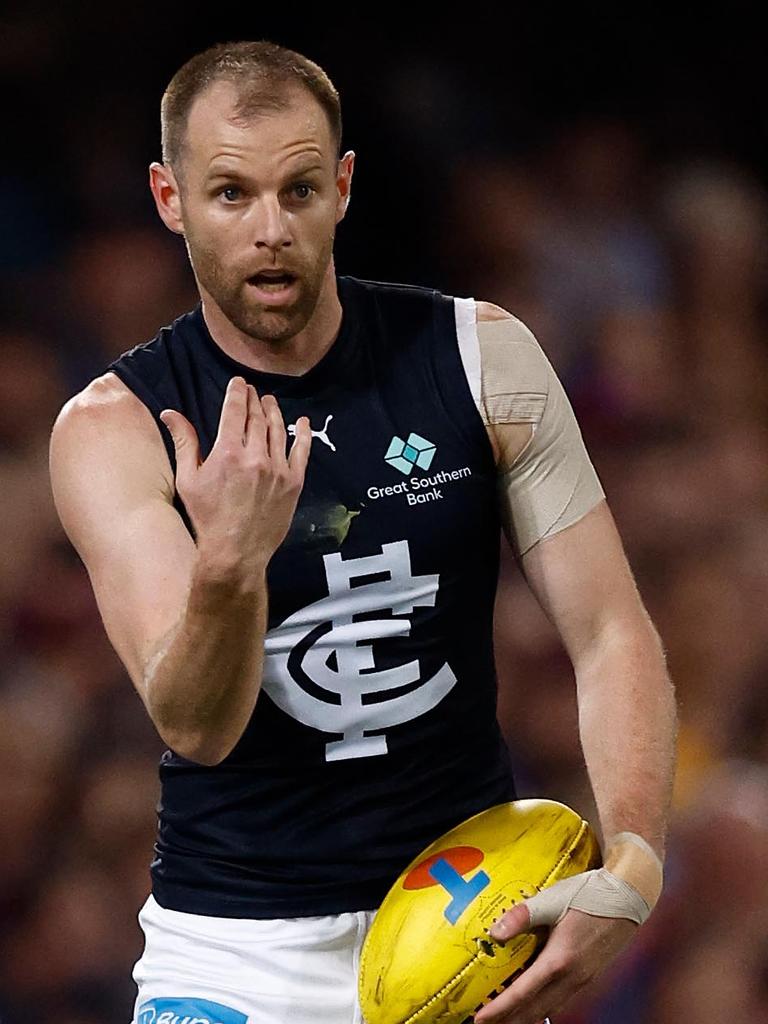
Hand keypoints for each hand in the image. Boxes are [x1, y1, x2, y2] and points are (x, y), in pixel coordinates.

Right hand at [160, 376, 311, 574]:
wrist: (235, 551)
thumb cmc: (207, 517)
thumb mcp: (188, 479)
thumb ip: (184, 442)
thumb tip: (169, 413)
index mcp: (228, 452)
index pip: (235, 411)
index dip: (237, 393)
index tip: (239, 383)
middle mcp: (255, 456)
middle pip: (257, 418)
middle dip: (254, 400)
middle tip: (253, 391)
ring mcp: (278, 469)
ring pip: (278, 430)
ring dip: (274, 412)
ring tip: (270, 401)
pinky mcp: (293, 482)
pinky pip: (302, 451)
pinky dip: (303, 434)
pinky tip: (303, 422)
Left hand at [474, 903, 636, 1023]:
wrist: (628, 896)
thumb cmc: (588, 895)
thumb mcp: (552, 899)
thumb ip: (522, 916)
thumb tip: (494, 933)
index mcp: (560, 960)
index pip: (523, 993)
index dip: (499, 1009)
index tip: (480, 1018)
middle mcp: (572, 977)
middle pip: (534, 1011)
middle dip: (508, 1022)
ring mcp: (582, 979)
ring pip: (548, 1009)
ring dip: (524, 1018)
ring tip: (503, 1020)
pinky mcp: (587, 976)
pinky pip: (560, 1000)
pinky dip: (541, 1008)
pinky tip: (531, 1005)